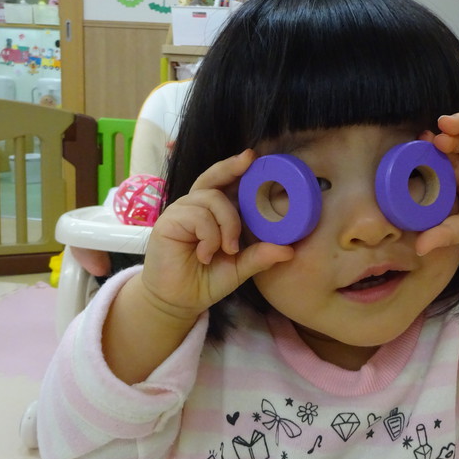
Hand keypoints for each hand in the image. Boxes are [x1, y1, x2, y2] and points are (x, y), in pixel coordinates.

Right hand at [138, 149, 293, 321]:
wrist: (178, 302)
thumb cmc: (206, 280)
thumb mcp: (239, 268)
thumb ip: (260, 256)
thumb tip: (290, 250)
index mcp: (214, 213)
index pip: (225, 183)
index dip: (236, 168)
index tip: (253, 157)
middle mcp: (197, 207)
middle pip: (214, 177)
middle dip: (231, 167)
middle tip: (249, 161)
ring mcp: (181, 212)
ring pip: (212, 198)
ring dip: (227, 224)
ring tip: (227, 249)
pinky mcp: (168, 222)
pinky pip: (197, 216)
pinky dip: (209, 236)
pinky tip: (206, 255)